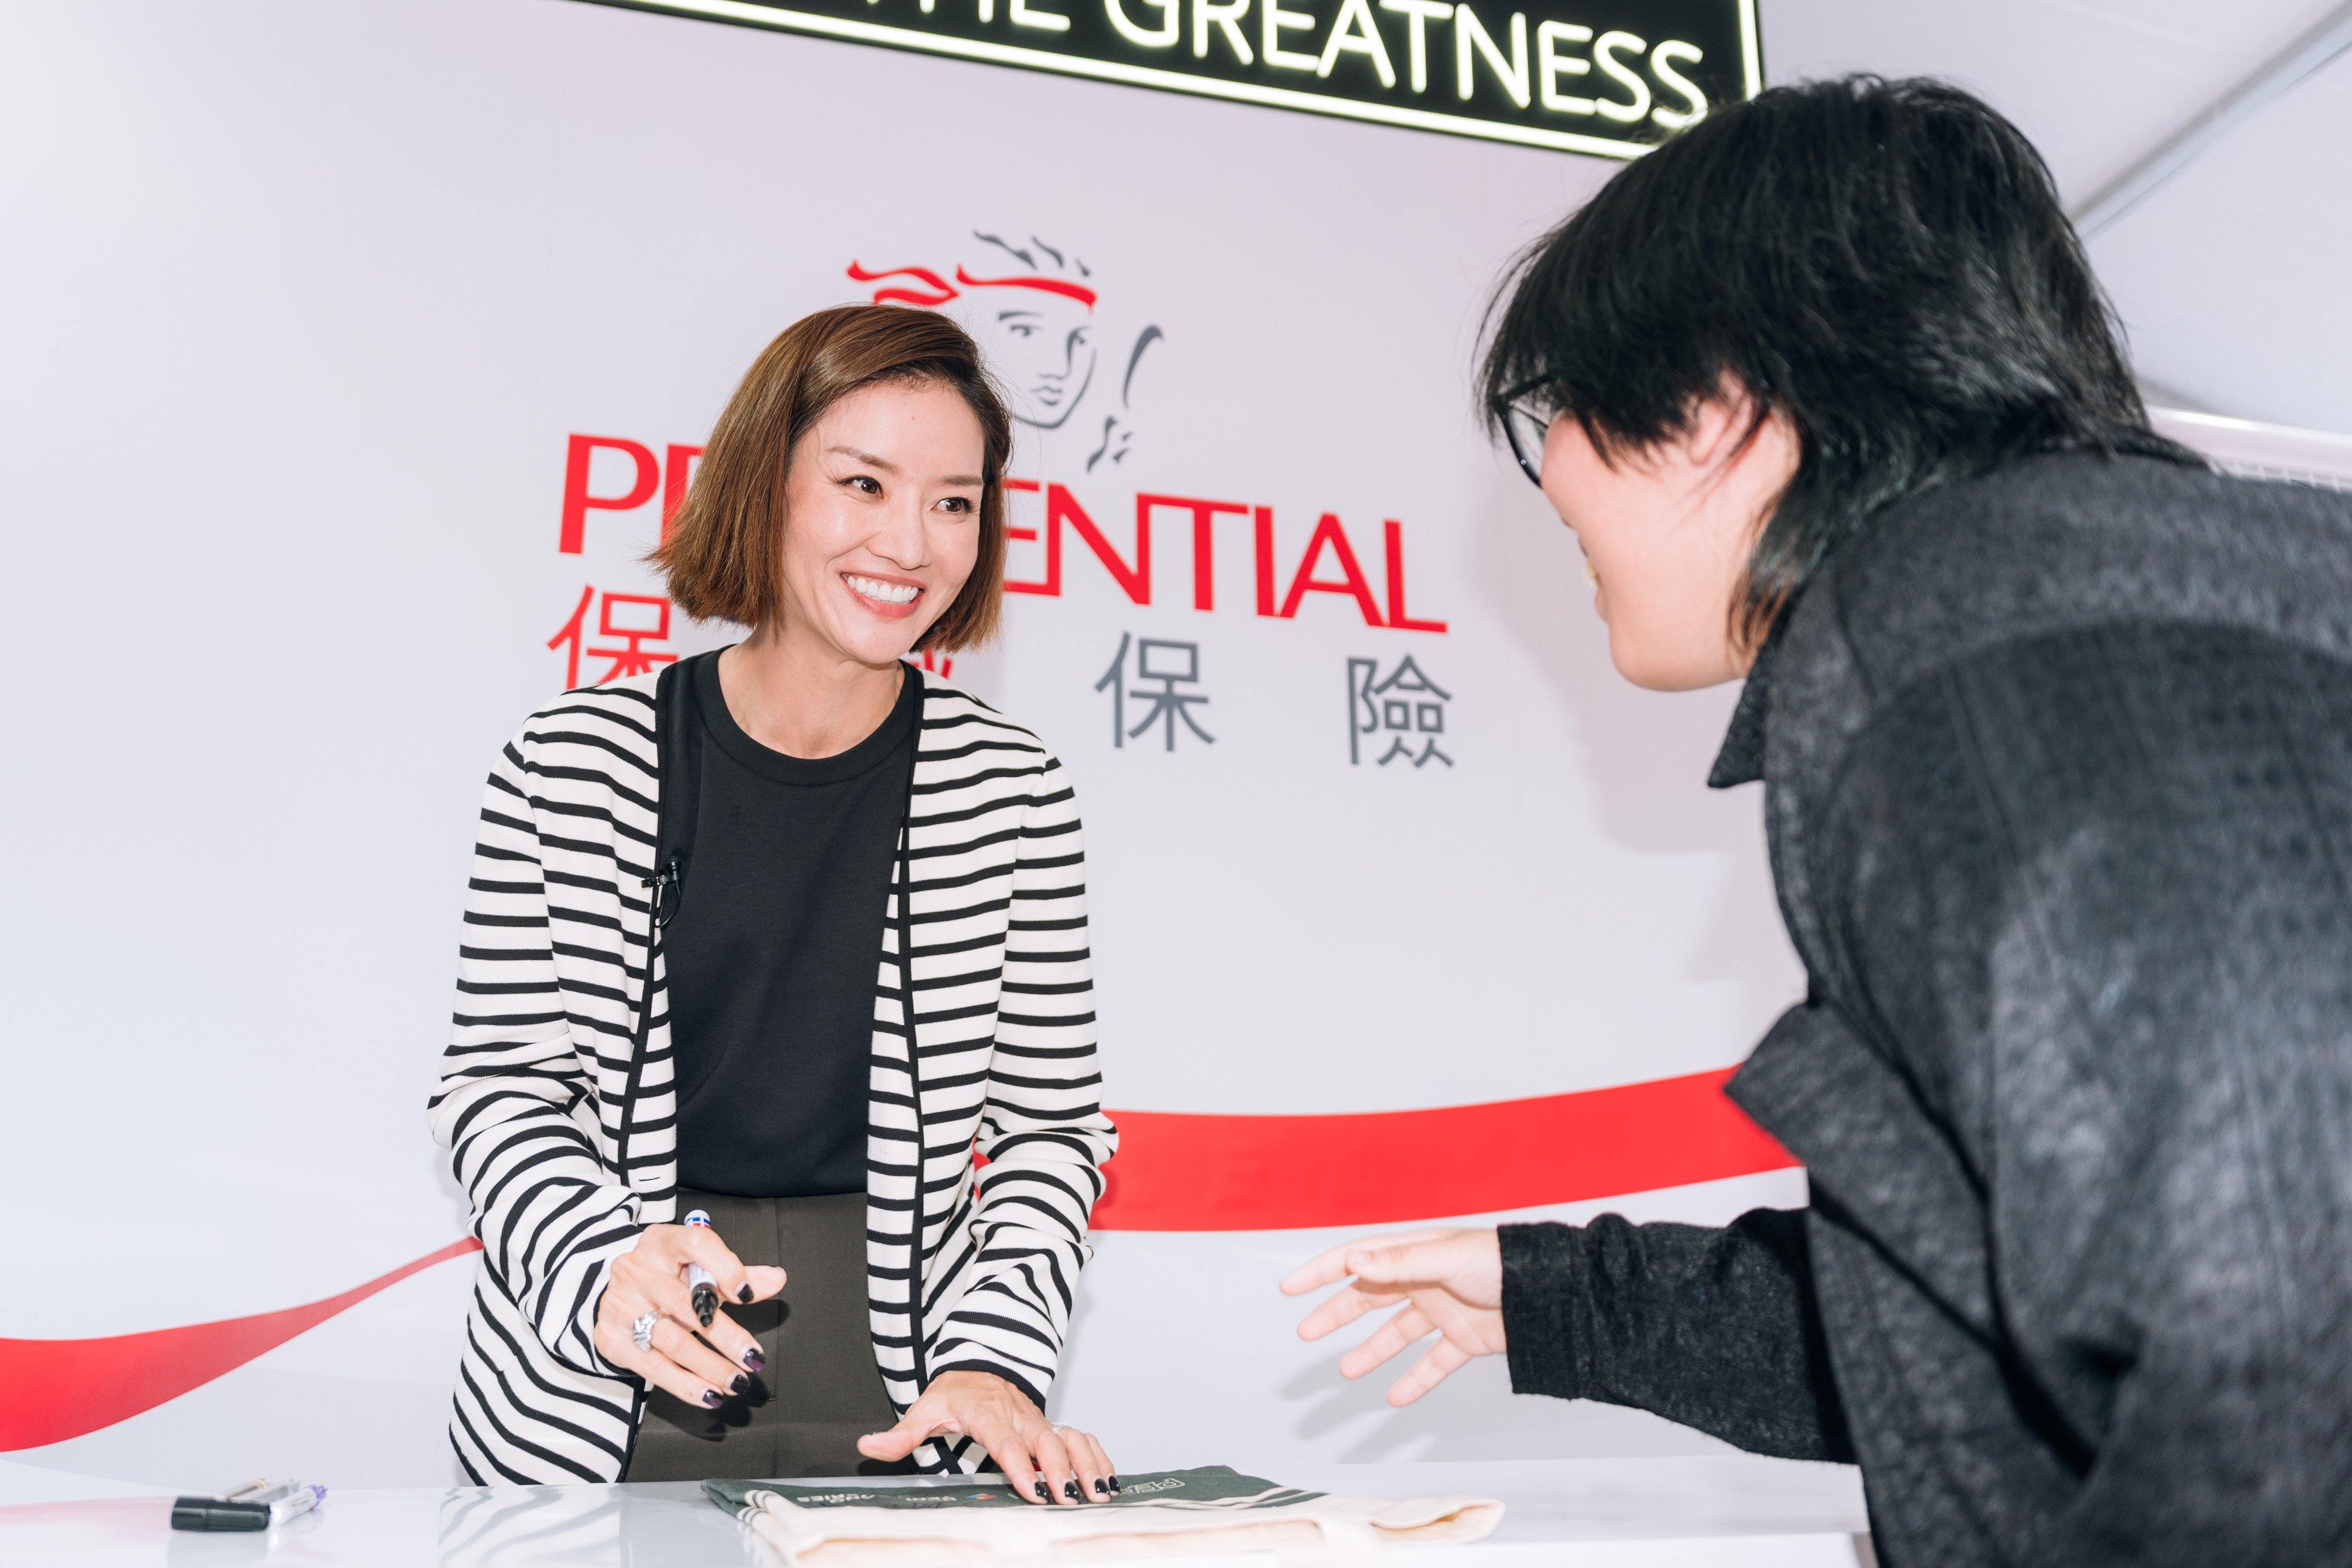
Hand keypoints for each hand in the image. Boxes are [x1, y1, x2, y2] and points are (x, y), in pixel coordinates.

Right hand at [591, 1223, 785, 1408]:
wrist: (618, 1293)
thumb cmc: (666, 1276)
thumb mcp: (698, 1267)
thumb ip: (737, 1273)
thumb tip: (776, 1279)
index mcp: (663, 1241)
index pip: (697, 1244)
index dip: (726, 1268)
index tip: (748, 1295)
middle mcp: (637, 1269)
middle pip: (687, 1304)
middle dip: (726, 1336)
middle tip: (752, 1358)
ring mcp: (621, 1304)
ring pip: (673, 1341)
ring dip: (710, 1367)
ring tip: (736, 1381)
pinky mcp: (611, 1338)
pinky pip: (654, 1367)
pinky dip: (685, 1385)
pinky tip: (709, 1394)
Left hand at [858, 1370, 1116, 1504]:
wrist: (980, 1365)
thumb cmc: (954, 1392)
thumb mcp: (924, 1409)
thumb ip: (901, 1434)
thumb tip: (867, 1446)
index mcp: (985, 1412)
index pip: (1004, 1440)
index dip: (1020, 1464)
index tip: (1033, 1489)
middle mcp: (1018, 1415)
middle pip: (1045, 1441)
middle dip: (1061, 1470)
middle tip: (1070, 1499)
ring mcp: (1039, 1420)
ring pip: (1070, 1439)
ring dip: (1086, 1465)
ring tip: (1099, 1493)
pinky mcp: (1052, 1426)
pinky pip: (1081, 1438)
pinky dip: (1097, 1456)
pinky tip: (1108, 1481)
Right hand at [1282, 1228, 1508, 1406]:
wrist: (1550, 1295)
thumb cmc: (1502, 1262)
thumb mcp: (1445, 1258)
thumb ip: (1398, 1262)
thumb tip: (1351, 1258)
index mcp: (1415, 1252)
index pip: (1358, 1259)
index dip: (1322, 1271)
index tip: (1290, 1288)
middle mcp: (1425, 1280)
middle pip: (1370, 1297)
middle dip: (1337, 1313)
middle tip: (1306, 1331)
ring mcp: (1445, 1310)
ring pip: (1397, 1333)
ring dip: (1372, 1351)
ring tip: (1347, 1370)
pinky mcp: (1466, 1339)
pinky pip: (1434, 1363)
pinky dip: (1415, 1380)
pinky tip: (1396, 1397)